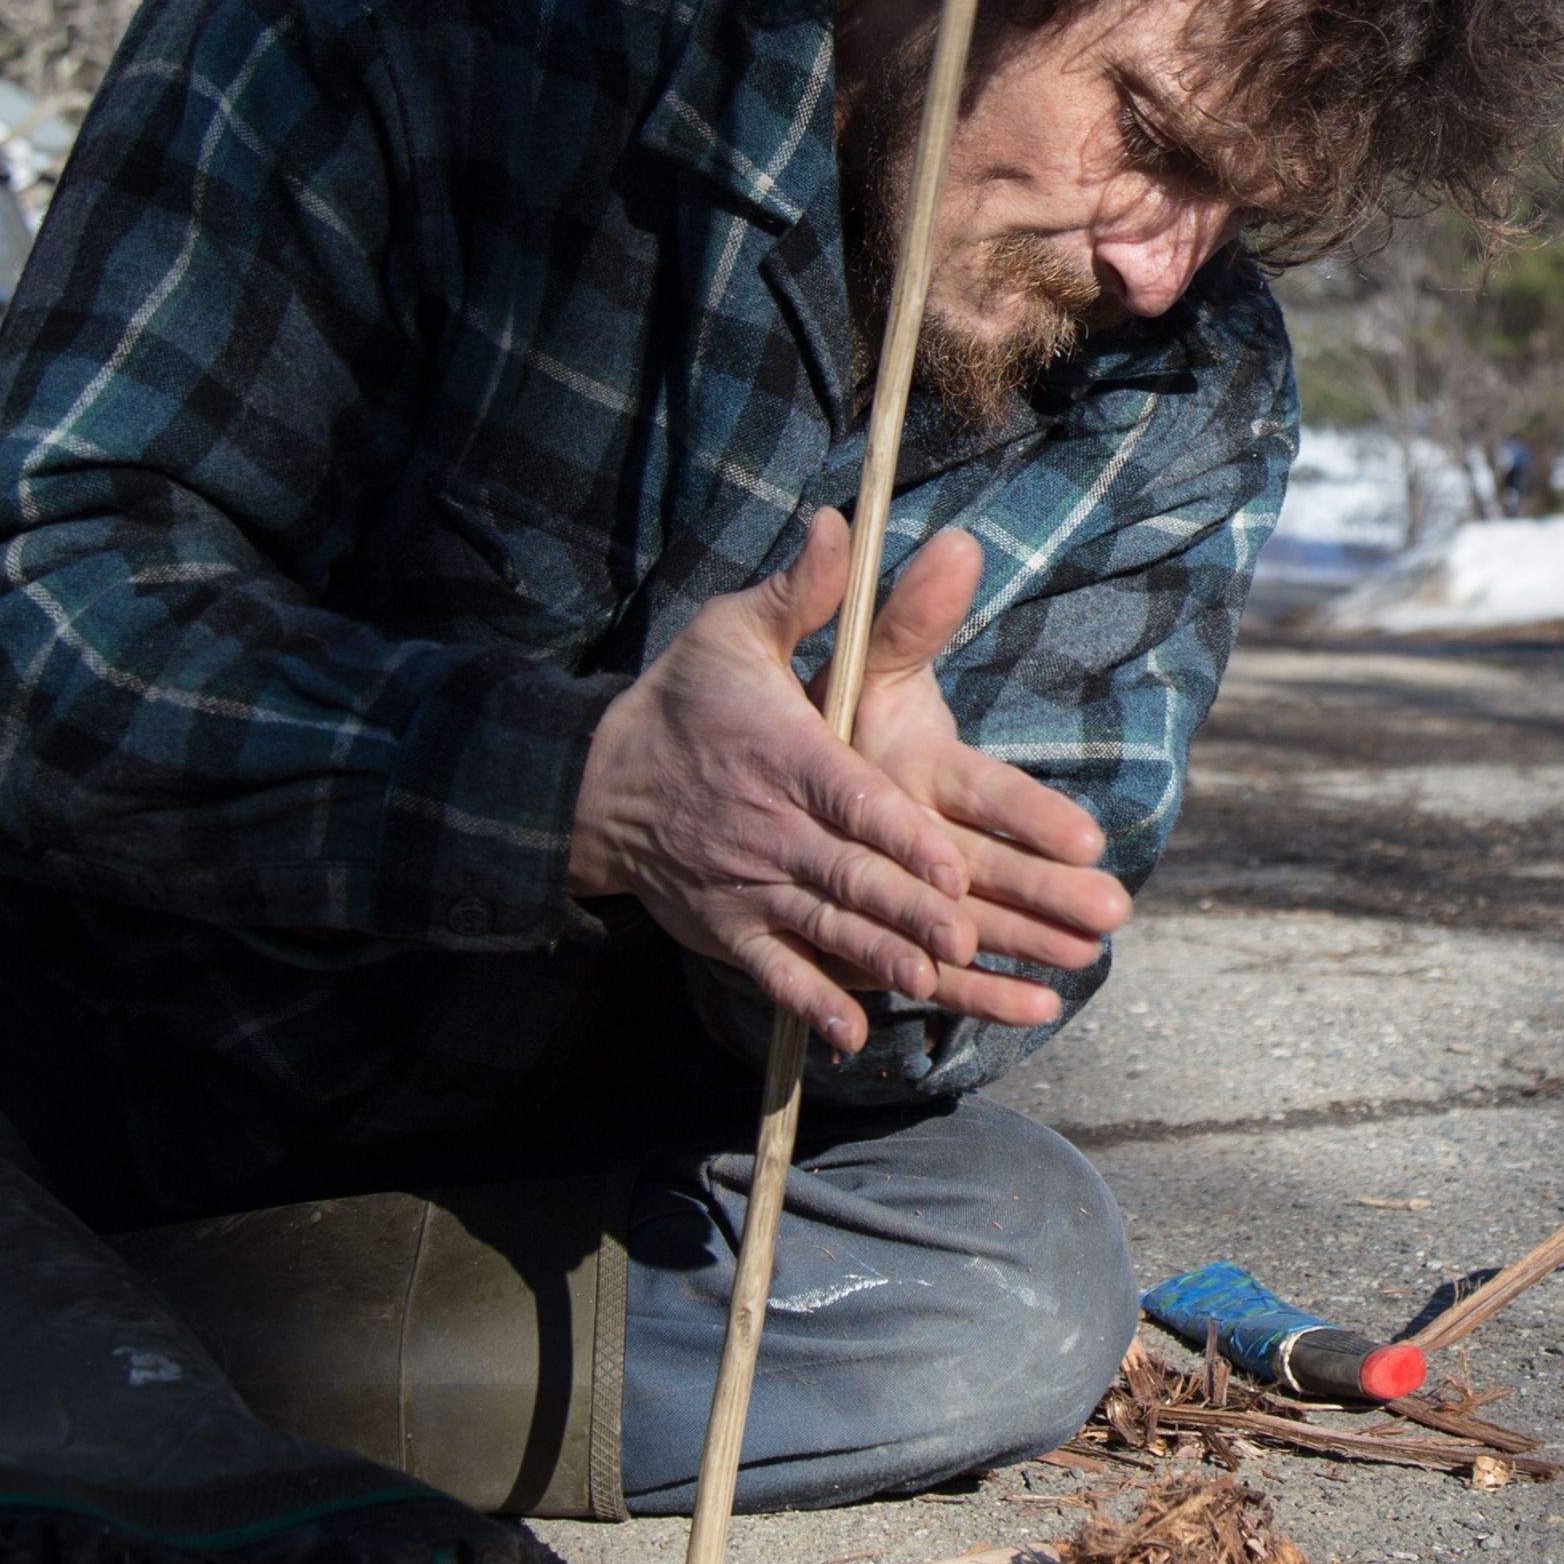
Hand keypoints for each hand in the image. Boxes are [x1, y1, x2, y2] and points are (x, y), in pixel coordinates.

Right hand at [566, 510, 1125, 1053]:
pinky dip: (812, 1007)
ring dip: (883, 960)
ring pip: (825, 929)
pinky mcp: (729, 931)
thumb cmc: (682, 700)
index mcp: (787, 758)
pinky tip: (859, 1040)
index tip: (951, 865)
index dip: (900, 837)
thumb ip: (801, 591)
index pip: (852, 800)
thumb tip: (840, 522)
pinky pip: (774, 975)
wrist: (591, 781)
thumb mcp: (733, 632)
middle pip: (850, 875)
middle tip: (972, 937)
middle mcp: (770, 829)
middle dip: (912, 909)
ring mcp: (748, 888)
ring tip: (942, 984)